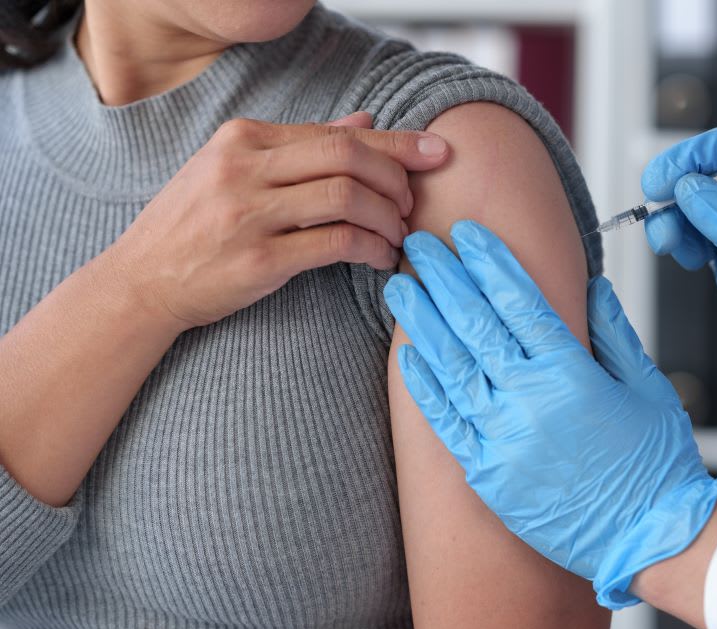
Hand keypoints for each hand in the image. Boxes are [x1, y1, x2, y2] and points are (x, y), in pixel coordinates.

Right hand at [109, 112, 449, 330]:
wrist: (141, 281)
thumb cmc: (194, 224)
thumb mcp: (237, 170)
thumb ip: (302, 146)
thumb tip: (366, 120)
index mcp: (243, 138)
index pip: (336, 131)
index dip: (394, 143)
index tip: (435, 151)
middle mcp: (245, 168)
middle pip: (347, 155)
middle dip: (397, 177)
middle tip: (413, 202)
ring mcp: (249, 214)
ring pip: (346, 197)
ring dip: (388, 216)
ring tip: (399, 234)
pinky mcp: (259, 261)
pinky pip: (336, 244)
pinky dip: (371, 248)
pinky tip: (381, 258)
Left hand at [383, 221, 716, 608]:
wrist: (651, 540)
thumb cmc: (657, 467)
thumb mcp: (649, 388)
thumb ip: (615, 334)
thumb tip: (592, 288)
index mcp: (573, 375)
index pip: (521, 302)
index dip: (490, 263)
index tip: (467, 235)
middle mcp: (532, 402)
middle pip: (477, 325)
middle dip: (444, 279)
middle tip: (419, 246)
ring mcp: (506, 440)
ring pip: (452, 368)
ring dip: (423, 322)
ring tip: (401, 288)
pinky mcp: (490, 475)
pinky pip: (447, 424)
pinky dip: (426, 387)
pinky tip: (407, 356)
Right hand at [641, 128, 716, 426]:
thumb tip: (689, 189)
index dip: (690, 158)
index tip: (660, 183)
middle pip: (702, 174)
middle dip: (673, 194)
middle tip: (659, 224)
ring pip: (690, 205)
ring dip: (671, 222)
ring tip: (671, 249)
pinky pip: (692, 233)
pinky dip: (679, 242)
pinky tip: (686, 260)